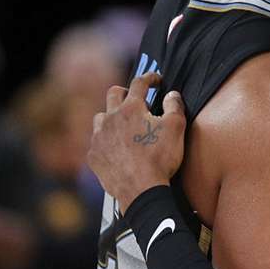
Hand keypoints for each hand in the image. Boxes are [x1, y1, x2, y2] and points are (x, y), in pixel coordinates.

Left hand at [88, 73, 186, 212]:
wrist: (141, 190)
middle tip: (137, 98)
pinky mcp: (93, 156)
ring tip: (124, 125)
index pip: (139, 83)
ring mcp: (99, 137)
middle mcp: (111, 118)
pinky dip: (107, 141)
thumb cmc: (160, 158)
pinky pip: (97, 142)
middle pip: (113, 94)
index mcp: (131, 109)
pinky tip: (116, 149)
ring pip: (101, 117)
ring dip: (112, 116)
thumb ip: (175, 106)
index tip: (156, 79)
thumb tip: (172, 94)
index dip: (150, 78)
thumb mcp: (176, 128)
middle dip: (126, 92)